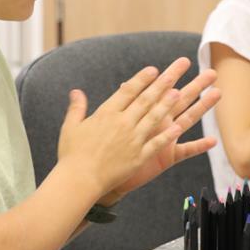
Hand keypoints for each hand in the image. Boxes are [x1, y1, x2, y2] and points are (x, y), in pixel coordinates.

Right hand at [57, 58, 215, 196]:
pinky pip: (156, 143)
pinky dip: (167, 135)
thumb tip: (75, 92)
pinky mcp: (138, 157)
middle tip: (173, 73)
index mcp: (106, 114)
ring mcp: (132, 140)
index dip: (141, 79)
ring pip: (153, 118)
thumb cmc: (72, 154)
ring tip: (178, 93)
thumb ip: (77, 108)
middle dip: (160, 85)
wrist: (79, 180)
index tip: (153, 70)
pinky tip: (177, 127)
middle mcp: (122, 123)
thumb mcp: (71, 127)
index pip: (127, 91)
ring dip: (166, 105)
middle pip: (145, 100)